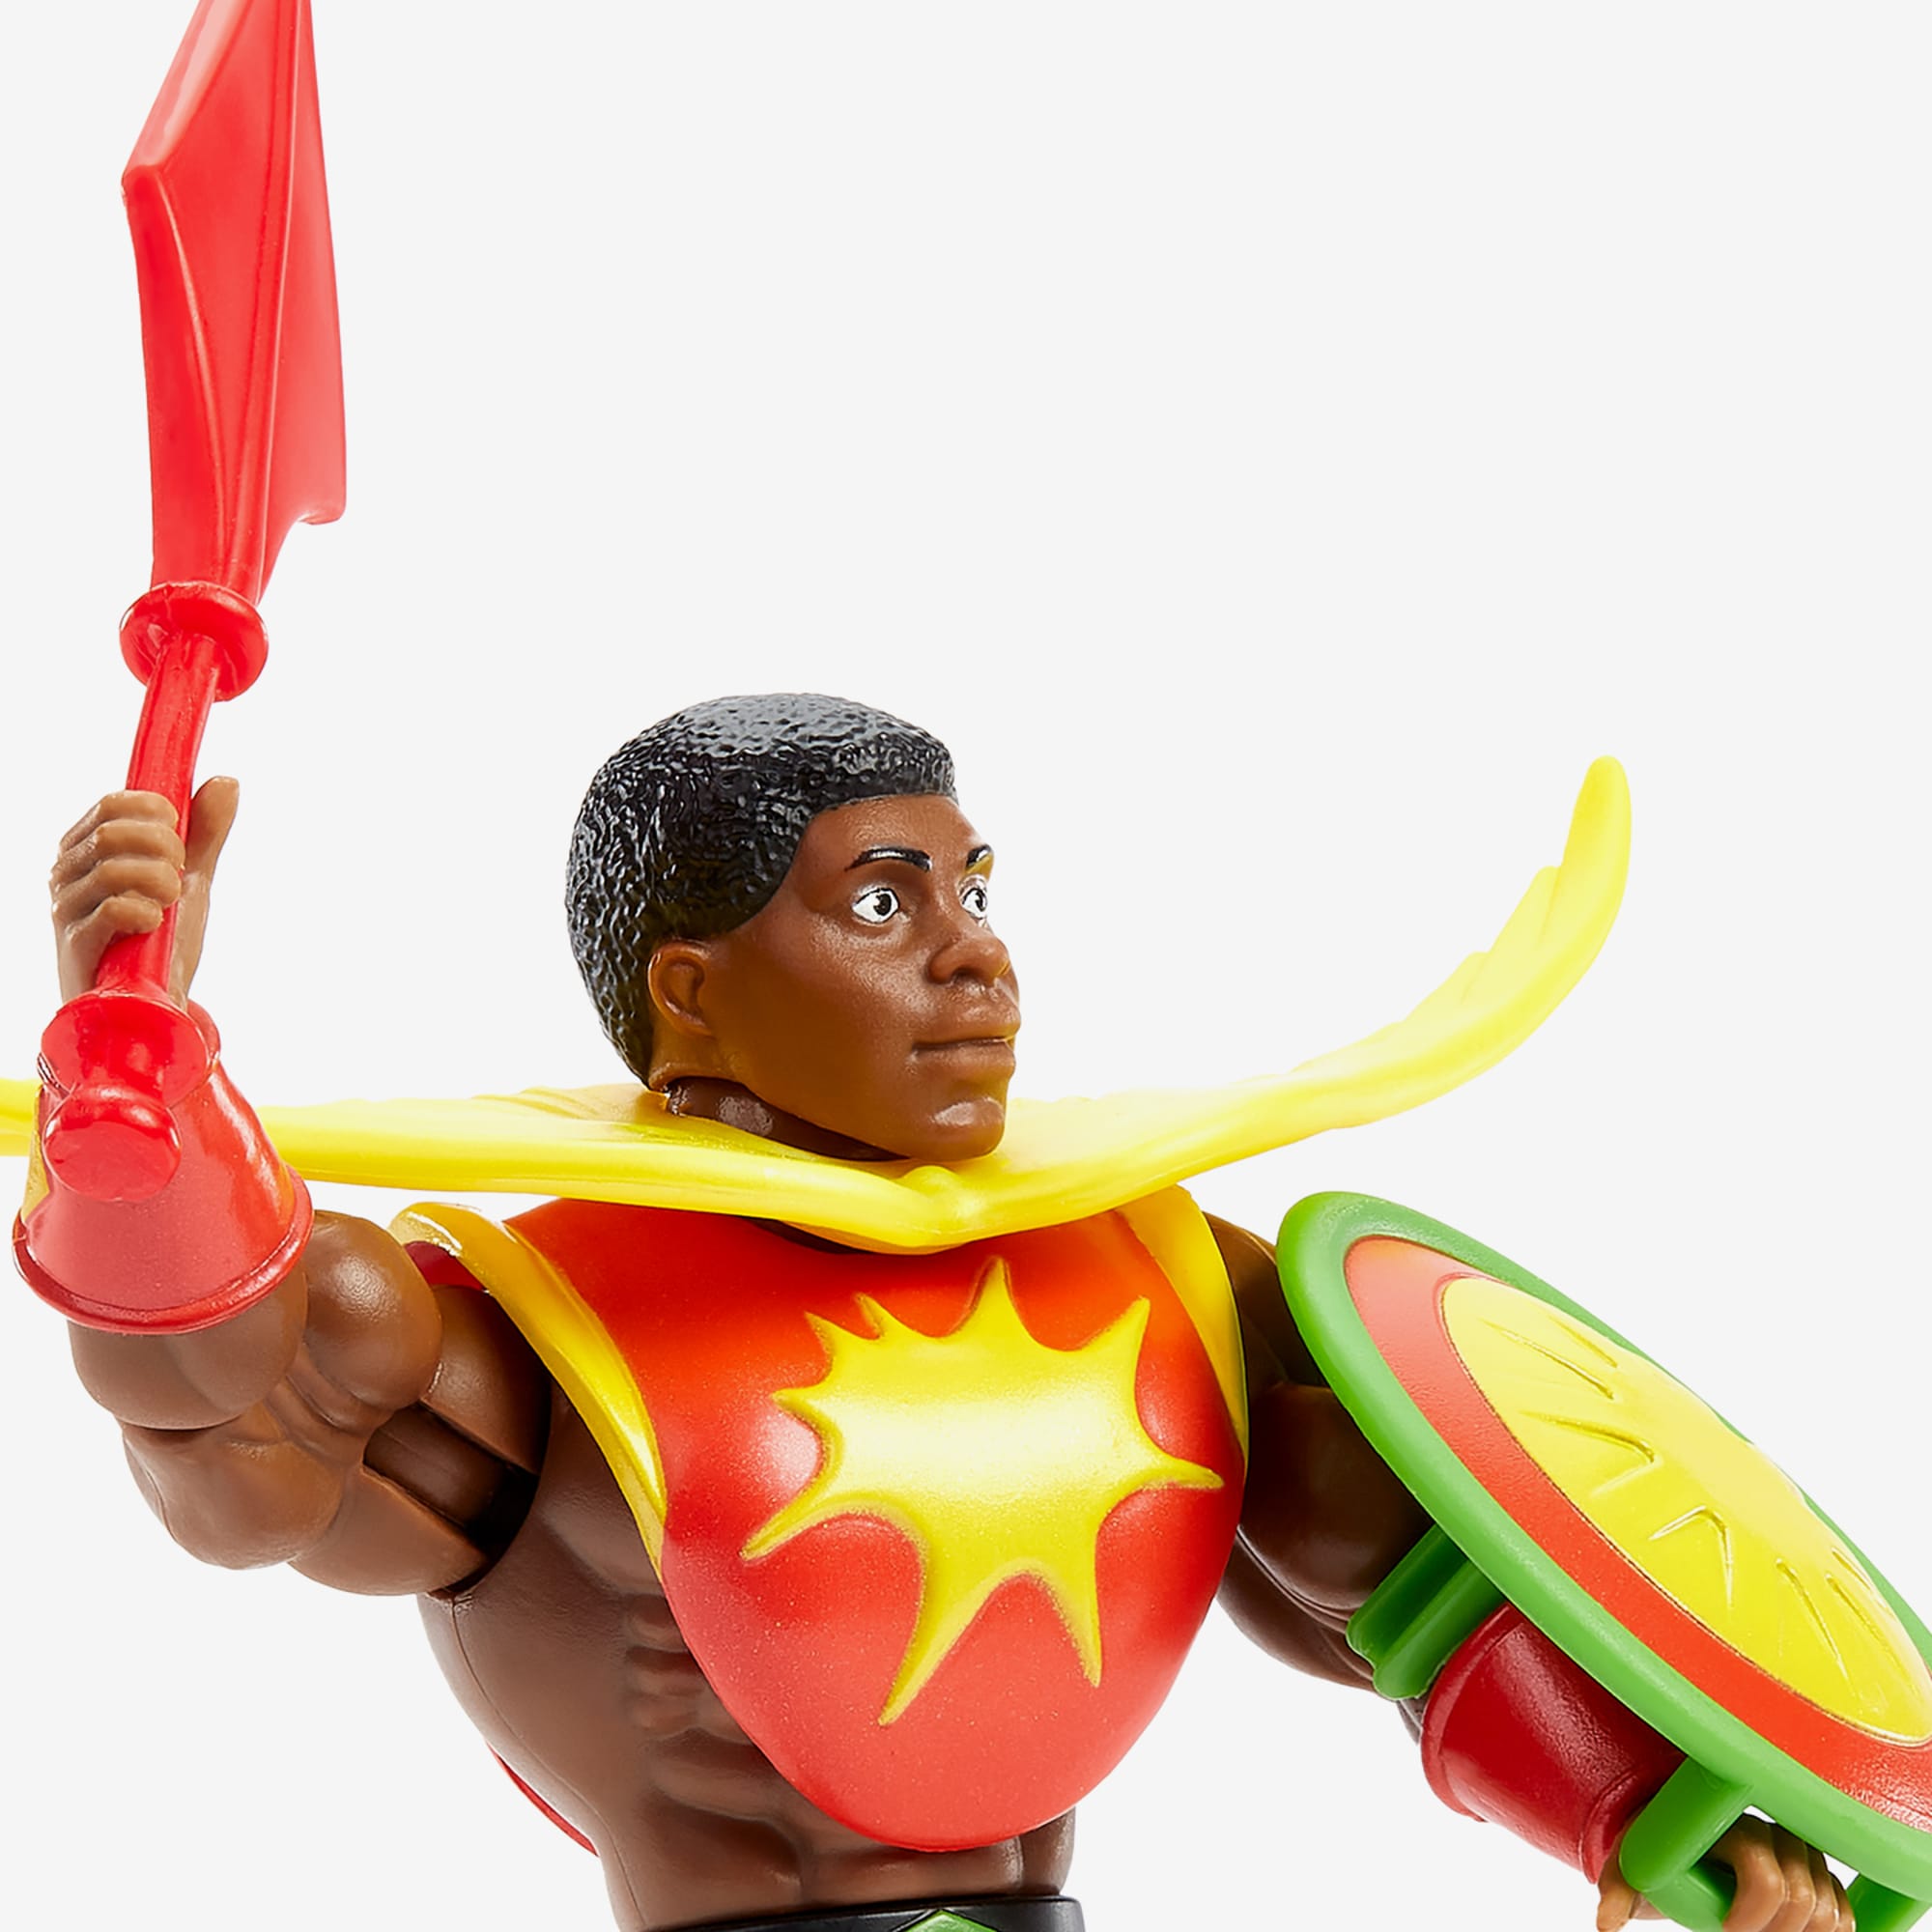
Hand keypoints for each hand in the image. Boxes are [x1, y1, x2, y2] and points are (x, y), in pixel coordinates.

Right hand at [50, 777, 238, 1003]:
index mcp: (87, 847)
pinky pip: (110, 909)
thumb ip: (204, 833)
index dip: (156, 812)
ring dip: (159, 881)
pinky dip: (144, 910)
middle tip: (181, 875)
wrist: (149, 1004)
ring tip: (170, 901)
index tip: (181, 838)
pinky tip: (153, 923)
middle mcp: (67, 872)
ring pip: (112, 868)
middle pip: (113, 832)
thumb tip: (226, 781)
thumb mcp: (189, 879)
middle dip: (164, 847)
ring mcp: (66, 908)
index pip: (113, 804)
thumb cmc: (159, 938)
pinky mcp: (74, 944)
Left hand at [1598, 1818, 1851, 1931]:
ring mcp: (1799, 1849)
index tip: (1727, 1930)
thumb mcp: (1633, 1870)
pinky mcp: (1818, 1870)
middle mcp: (1770, 1829)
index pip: (1764, 1869)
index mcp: (1726, 1823)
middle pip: (1804, 1896)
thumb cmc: (1657, 1856)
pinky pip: (1842, 1913)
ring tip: (1757, 1928)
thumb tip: (1607, 1922)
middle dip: (1772, 1930)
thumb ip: (1619, 1892)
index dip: (1752, 1911)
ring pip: (1829, 1907)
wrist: (1681, 1845)